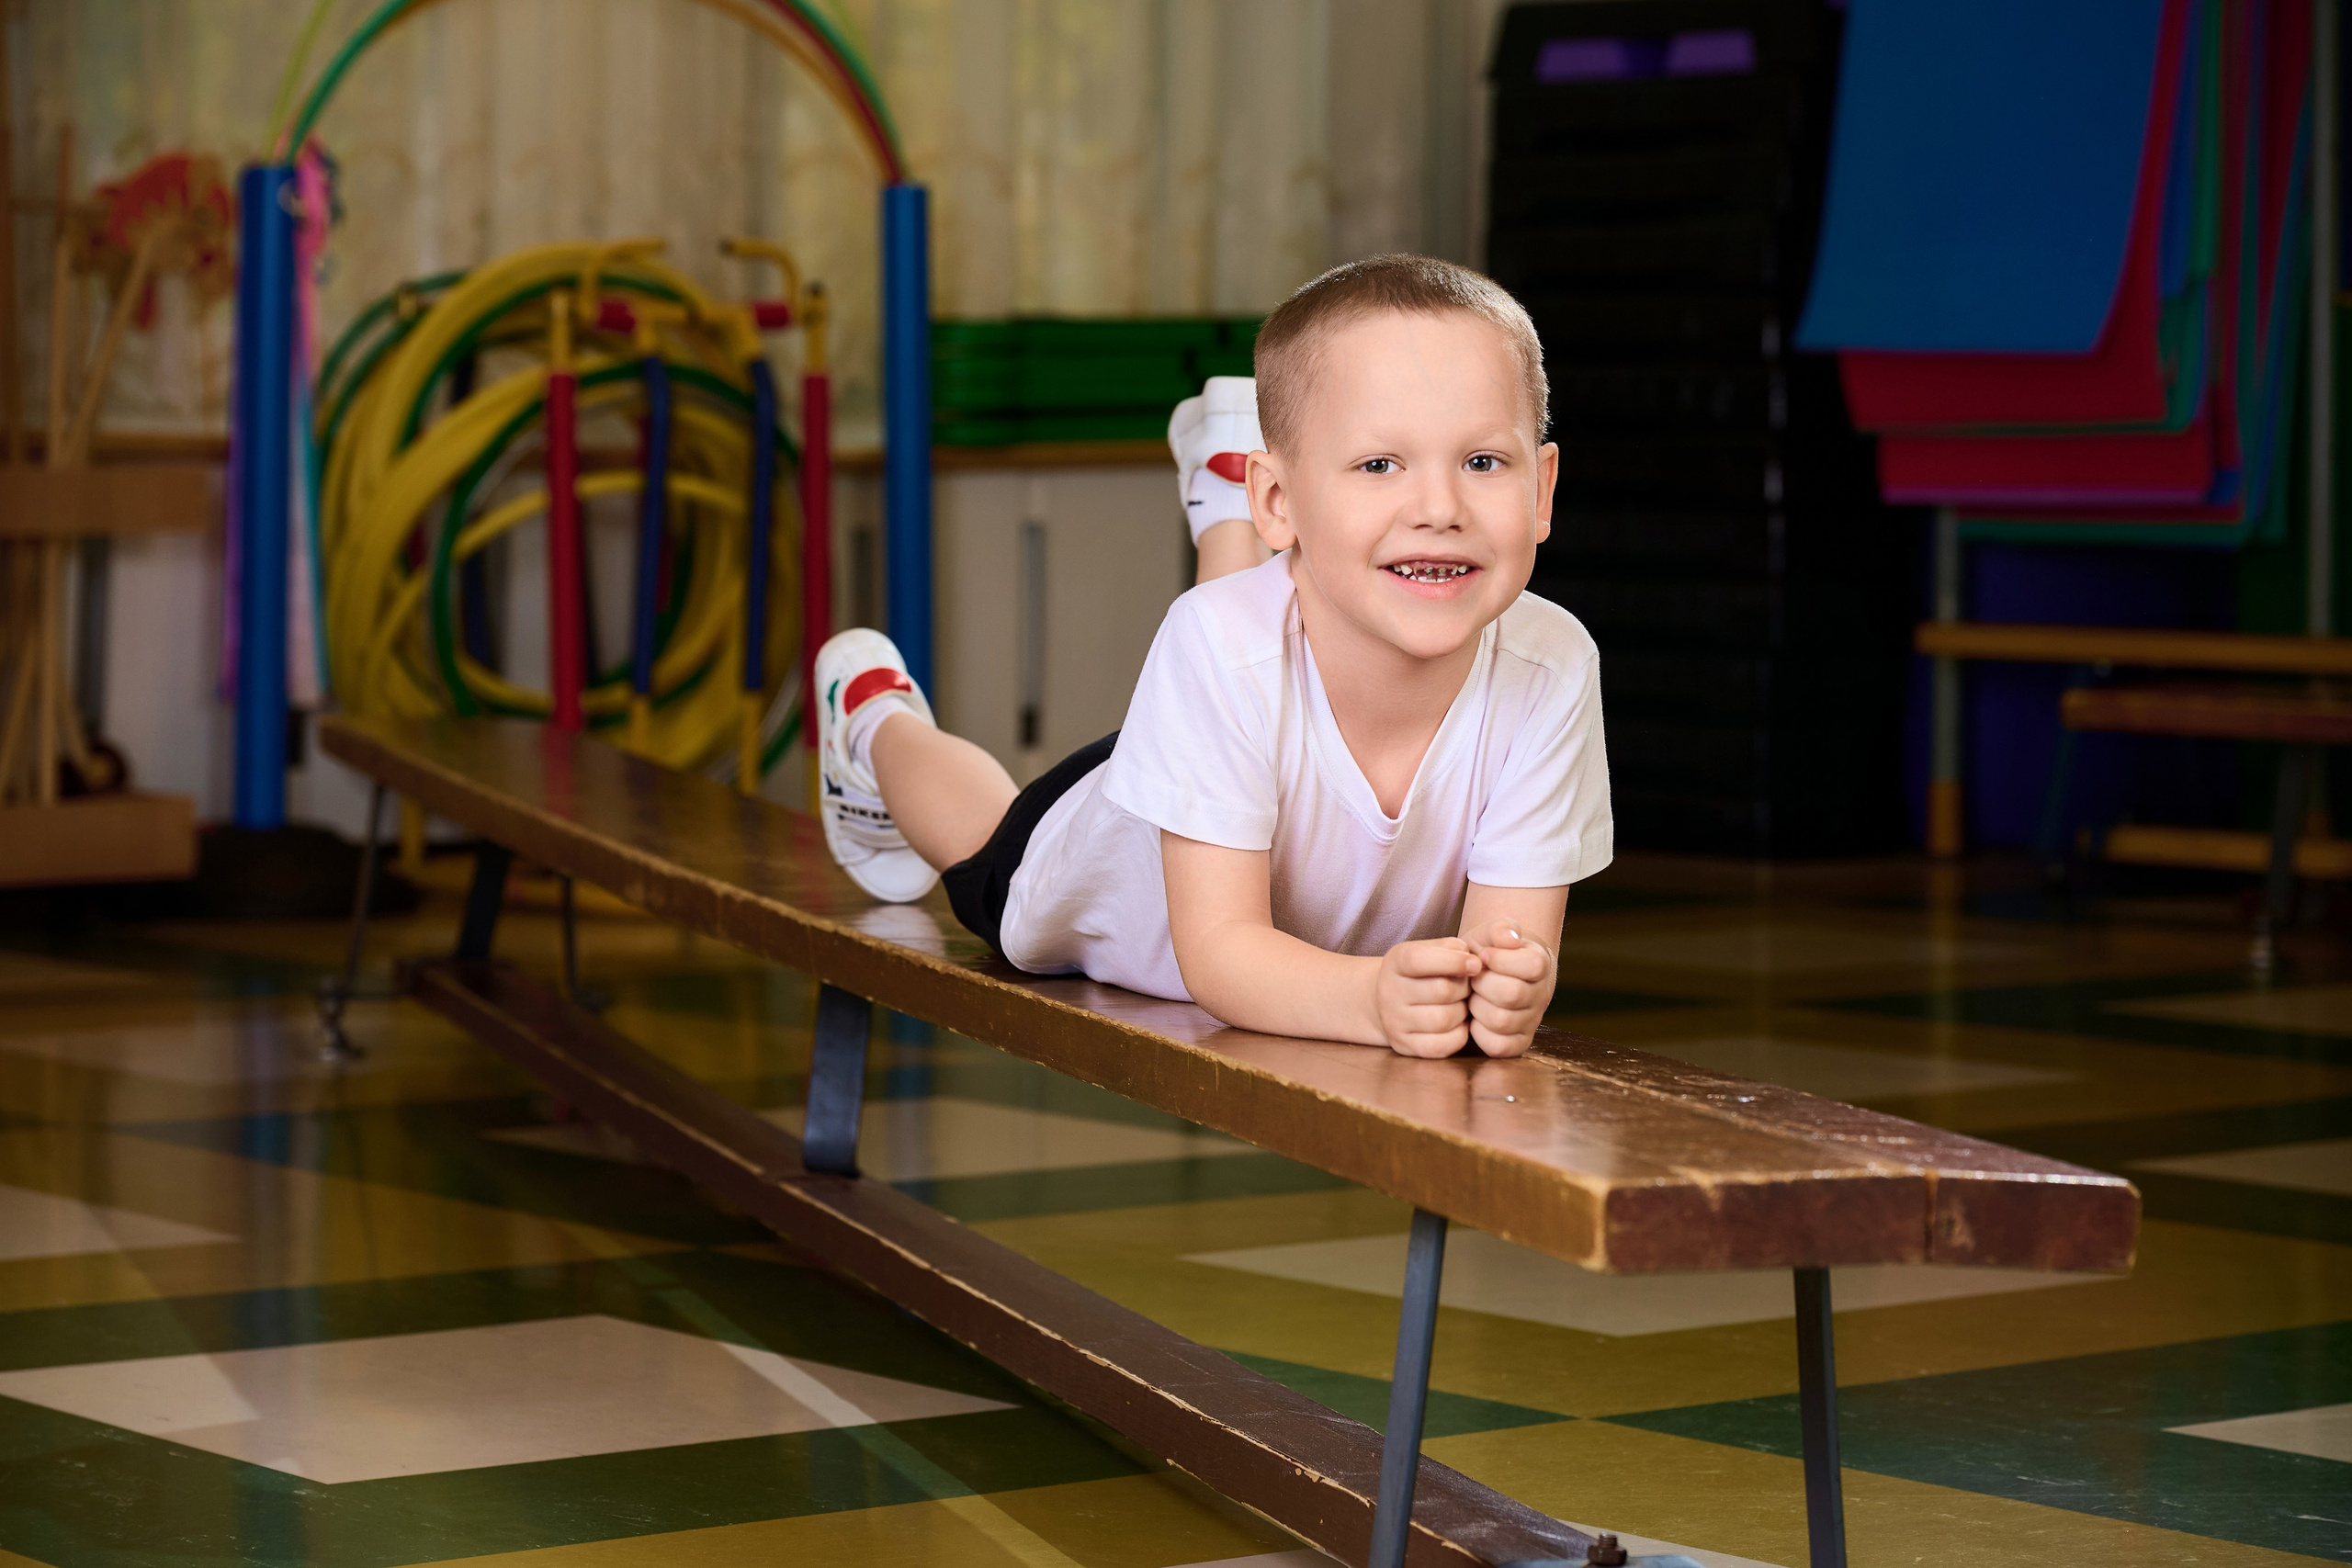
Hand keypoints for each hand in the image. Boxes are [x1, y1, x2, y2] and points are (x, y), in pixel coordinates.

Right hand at [1373, 938, 1481, 1056]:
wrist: (1388, 1001)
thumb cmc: (1421, 972)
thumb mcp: (1430, 950)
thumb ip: (1453, 948)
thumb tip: (1476, 963)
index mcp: (1396, 962)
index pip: (1420, 959)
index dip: (1453, 961)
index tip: (1476, 965)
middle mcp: (1389, 992)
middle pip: (1441, 991)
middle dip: (1464, 989)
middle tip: (1467, 988)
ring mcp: (1394, 1021)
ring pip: (1443, 1020)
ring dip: (1462, 1012)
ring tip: (1461, 1005)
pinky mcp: (1404, 1045)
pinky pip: (1441, 1046)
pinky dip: (1459, 1036)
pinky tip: (1458, 1024)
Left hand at [1460, 920, 1553, 1057]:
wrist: (1488, 974)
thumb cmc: (1489, 951)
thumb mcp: (1490, 932)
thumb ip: (1500, 928)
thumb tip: (1510, 939)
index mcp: (1540, 964)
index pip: (1532, 966)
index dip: (1499, 960)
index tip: (1483, 956)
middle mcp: (1541, 995)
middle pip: (1512, 995)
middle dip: (1482, 984)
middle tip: (1474, 979)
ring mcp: (1531, 1022)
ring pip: (1502, 1022)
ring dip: (1477, 1007)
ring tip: (1473, 996)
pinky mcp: (1517, 1043)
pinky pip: (1498, 1047)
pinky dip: (1479, 1033)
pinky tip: (1475, 1017)